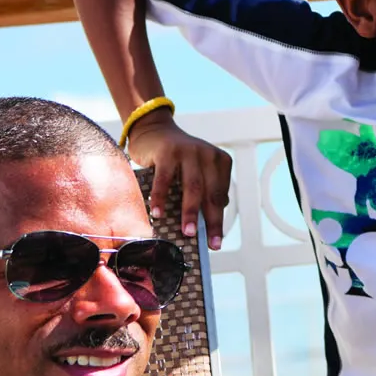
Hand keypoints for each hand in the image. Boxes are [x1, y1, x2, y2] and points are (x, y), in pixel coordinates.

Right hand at [125, 114, 233, 249]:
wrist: (154, 131)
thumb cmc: (176, 159)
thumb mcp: (195, 172)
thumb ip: (203, 192)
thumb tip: (208, 224)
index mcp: (220, 161)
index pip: (220, 196)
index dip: (219, 220)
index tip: (216, 241)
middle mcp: (208, 155)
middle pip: (211, 194)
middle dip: (211, 221)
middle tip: (211, 244)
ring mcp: (189, 151)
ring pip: (192, 187)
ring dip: (190, 212)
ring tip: (189, 232)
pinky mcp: (168, 151)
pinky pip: (165, 179)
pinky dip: (162, 198)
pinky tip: (158, 214)